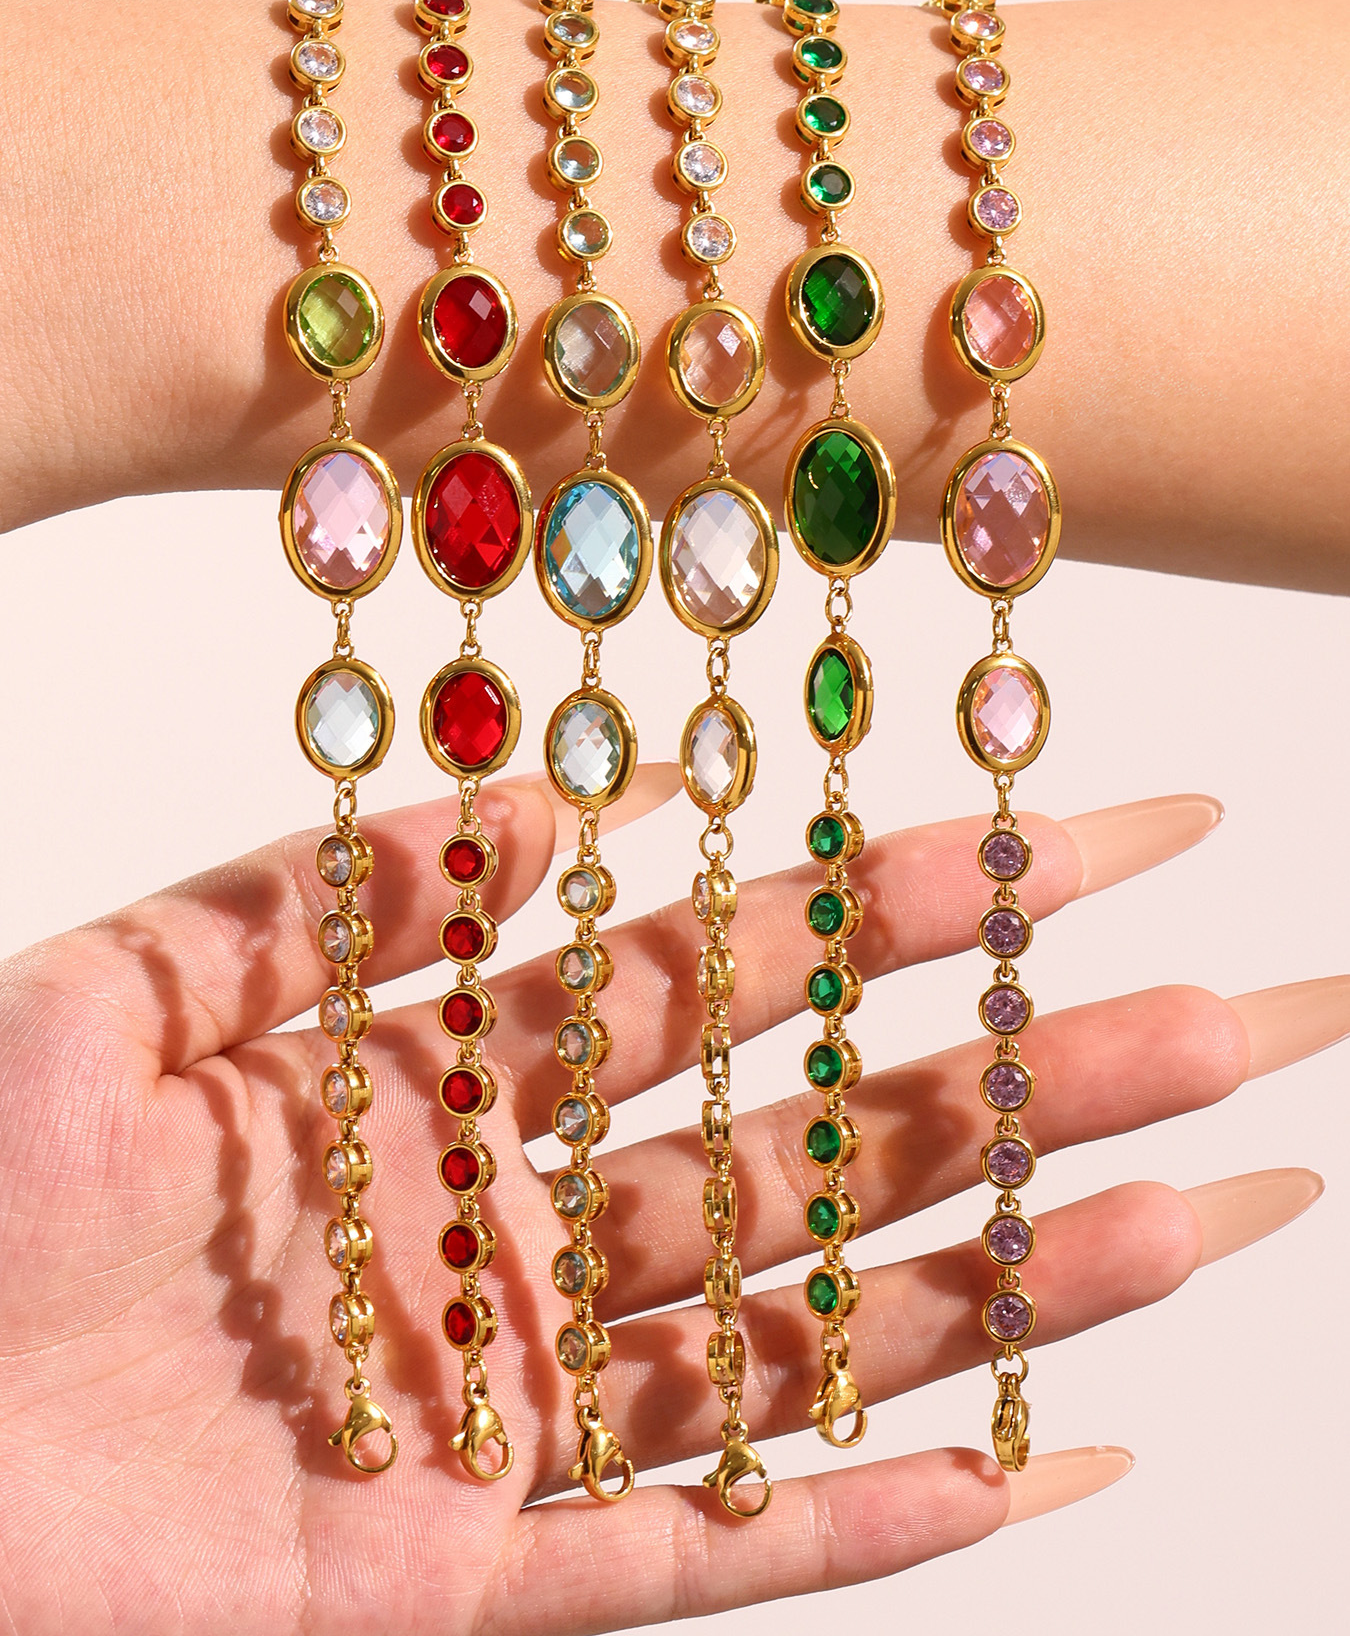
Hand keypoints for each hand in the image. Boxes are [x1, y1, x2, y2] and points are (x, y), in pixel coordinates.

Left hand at [0, 773, 1334, 1632]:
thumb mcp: (140, 993)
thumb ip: (337, 894)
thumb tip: (551, 815)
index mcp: (457, 1084)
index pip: (738, 971)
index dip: (913, 901)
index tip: (1088, 834)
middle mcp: (528, 1236)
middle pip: (829, 1148)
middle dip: (1042, 1079)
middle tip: (1247, 1017)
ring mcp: (521, 1408)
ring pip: (816, 1338)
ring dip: (1017, 1280)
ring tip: (1213, 1207)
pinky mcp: (473, 1583)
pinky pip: (716, 1549)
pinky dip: (880, 1516)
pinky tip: (1043, 1460)